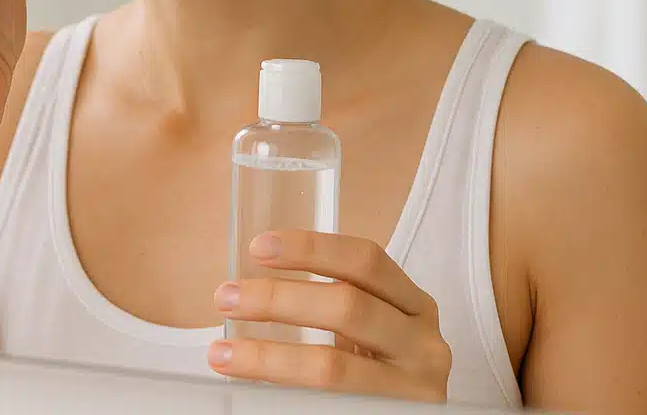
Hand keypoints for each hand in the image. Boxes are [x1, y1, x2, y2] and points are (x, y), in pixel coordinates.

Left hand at [208, 230, 451, 401]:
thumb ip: (334, 310)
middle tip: (227, 298)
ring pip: (333, 366)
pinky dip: (288, 392)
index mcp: (413, 305)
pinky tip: (255, 389)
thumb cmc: (382, 376)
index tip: (259, 247)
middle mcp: (423, 342)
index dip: (312, 249)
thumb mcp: (373, 334)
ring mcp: (417, 387)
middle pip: (347, 305)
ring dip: (269, 356)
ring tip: (223, 354)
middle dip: (278, 298)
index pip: (366, 260)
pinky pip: (333, 404)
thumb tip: (249, 293)